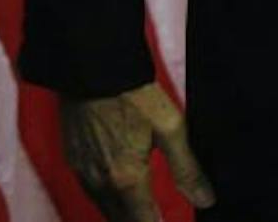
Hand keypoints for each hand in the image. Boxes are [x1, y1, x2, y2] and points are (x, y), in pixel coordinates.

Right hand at [59, 81, 215, 220]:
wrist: (93, 70)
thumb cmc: (134, 95)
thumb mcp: (171, 128)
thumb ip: (187, 168)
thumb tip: (205, 199)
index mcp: (127, 178)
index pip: (143, 220)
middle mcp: (100, 181)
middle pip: (119, 219)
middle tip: (154, 220)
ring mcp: (83, 170)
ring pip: (102, 207)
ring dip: (119, 215)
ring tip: (137, 215)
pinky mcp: (72, 157)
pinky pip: (88, 190)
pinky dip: (103, 199)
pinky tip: (113, 193)